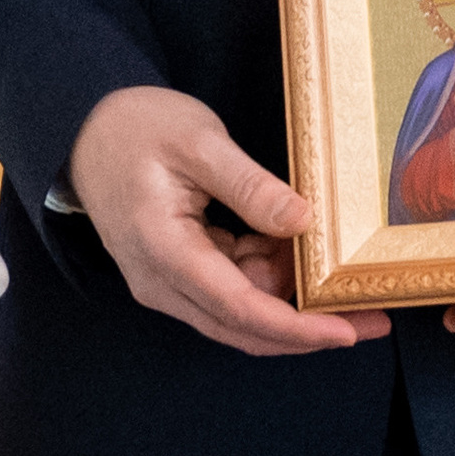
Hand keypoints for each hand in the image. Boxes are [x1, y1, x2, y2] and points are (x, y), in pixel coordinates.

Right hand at [67, 86, 388, 357]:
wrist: (84, 128)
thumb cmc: (134, 127)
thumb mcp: (198, 140)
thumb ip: (249, 185)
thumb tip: (303, 222)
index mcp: (163, 250)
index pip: (238, 306)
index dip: (296, 326)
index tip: (346, 329)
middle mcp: (162, 282)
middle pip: (243, 326)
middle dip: (308, 328)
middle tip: (370, 318)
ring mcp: (166, 281)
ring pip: (239, 311)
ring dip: (289, 298)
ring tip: (334, 268)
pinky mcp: (176, 272)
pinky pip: (229, 289)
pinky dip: (267, 276)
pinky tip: (292, 249)